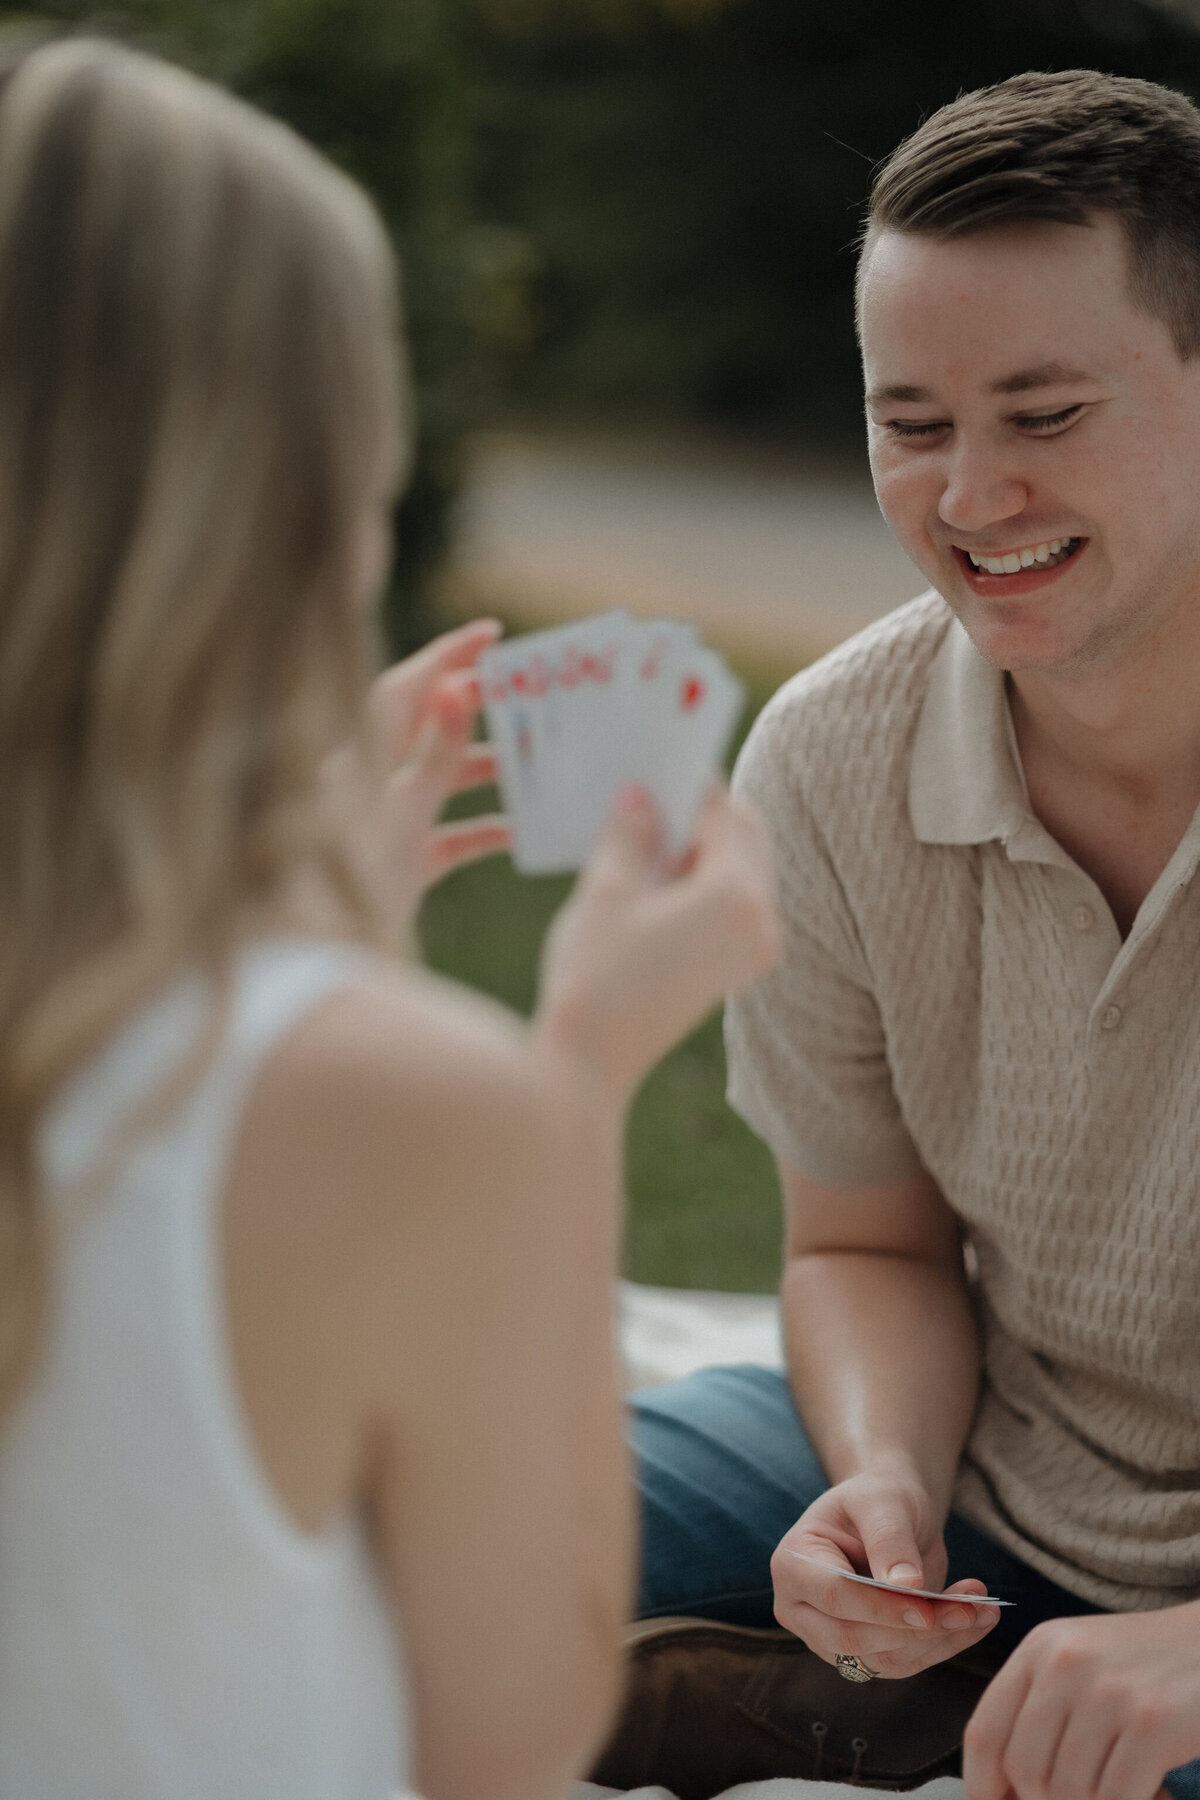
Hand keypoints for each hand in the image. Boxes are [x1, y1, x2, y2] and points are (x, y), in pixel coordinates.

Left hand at [323, 619, 509, 941]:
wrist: (312, 956)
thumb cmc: (345, 880)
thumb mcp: (399, 813)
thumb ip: (432, 755)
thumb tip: (457, 685)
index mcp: (363, 757)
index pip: (409, 688)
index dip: (449, 655)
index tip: (494, 633)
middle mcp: (372, 782)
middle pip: (430, 729)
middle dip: (479, 710)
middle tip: (528, 694)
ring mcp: (385, 824)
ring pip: (442, 781)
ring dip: (488, 772)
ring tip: (536, 762)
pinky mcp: (400, 865)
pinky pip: (447, 836)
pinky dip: (481, 831)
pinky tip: (518, 833)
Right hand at [535, 783, 779, 1102]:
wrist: (589, 1066)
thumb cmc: (592, 977)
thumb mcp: (605, 891)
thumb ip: (630, 831)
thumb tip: (641, 792)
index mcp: (734, 895)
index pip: (725, 813)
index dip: (692, 782)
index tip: (663, 757)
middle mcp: (761, 921)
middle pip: (747, 836)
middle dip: (706, 810)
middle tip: (658, 789)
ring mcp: (755, 950)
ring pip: (744, 869)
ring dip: (705, 844)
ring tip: (651, 831)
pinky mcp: (738, 970)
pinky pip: (734, 903)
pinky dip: (705, 880)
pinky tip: (657, 874)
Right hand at [770, 1473, 1000, 1678]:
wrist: (889, 1512)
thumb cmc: (879, 1497)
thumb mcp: (883, 1502)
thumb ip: (889, 1540)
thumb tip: (907, 1587)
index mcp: (793, 1563)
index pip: (834, 1596)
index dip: (881, 1607)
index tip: (928, 1608)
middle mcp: (800, 1607)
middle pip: (854, 1638)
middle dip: (917, 1630)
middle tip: (972, 1609)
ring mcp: (827, 1637)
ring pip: (882, 1660)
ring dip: (938, 1643)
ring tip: (982, 1609)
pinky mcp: (860, 1654)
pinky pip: (902, 1664)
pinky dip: (942, 1647)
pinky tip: (973, 1620)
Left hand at [963, 1604, 1199, 1799]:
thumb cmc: (1144, 1664)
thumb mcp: (1079, 1665)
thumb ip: (1037, 1712)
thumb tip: (1001, 1790)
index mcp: (1040, 1648)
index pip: (985, 1732)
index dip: (980, 1785)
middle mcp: (1067, 1663)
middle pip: (1024, 1770)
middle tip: (1084, 1797)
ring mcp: (1110, 1691)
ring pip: (1069, 1790)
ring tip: (1126, 1786)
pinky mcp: (1154, 1722)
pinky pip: (1115, 1798)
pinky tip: (1156, 1794)